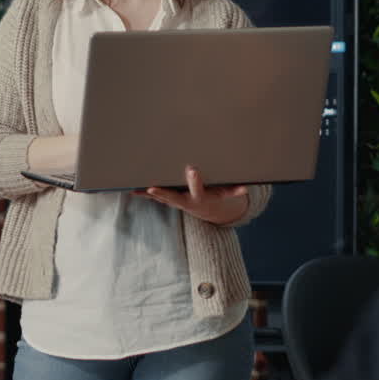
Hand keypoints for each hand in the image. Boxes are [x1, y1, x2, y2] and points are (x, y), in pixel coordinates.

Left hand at [135, 165, 249, 225]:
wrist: (208, 209)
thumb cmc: (217, 196)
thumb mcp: (226, 193)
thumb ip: (234, 190)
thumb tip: (246, 188)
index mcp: (200, 197)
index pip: (198, 188)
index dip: (195, 180)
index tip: (192, 170)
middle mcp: (186, 201)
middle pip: (174, 197)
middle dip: (162, 193)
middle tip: (152, 188)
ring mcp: (176, 201)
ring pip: (161, 197)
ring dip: (149, 194)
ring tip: (136, 189)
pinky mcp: (169, 199)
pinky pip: (155, 197)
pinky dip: (143, 194)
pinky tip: (132, 189)